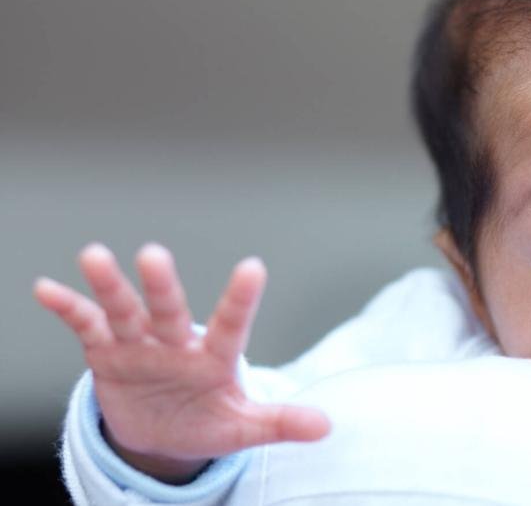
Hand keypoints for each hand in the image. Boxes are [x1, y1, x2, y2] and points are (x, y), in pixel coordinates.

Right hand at [34, 243, 329, 482]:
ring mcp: (140, 344)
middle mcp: (176, 342)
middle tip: (154, 254)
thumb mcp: (243, 427)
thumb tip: (327, 426)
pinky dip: (68, 308)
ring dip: (109, 286)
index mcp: (214, 357)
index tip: (253, 266)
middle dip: (160, 286)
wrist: (163, 433)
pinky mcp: (107, 353)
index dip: (240, 299)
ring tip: (94, 254)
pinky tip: (48, 288)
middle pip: (169, 310)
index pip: (231, 325)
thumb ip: (280, 422)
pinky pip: (86, 327)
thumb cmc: (208, 420)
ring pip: (124, 311)